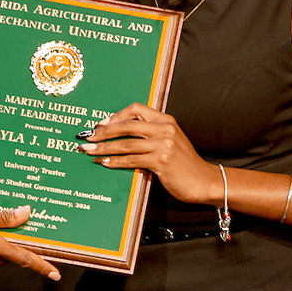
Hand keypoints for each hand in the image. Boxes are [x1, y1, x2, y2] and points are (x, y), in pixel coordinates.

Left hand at [79, 103, 219, 204]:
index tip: (101, 123)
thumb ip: (151, 135)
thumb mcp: (171, 142)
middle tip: (87, 137)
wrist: (204, 181)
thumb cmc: (185, 164)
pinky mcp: (161, 161)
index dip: (116, 115)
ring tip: (89, 150)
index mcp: (166, 120)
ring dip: (104, 147)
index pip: (136, 109)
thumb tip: (122, 136)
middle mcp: (164, 129)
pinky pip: (132, 160)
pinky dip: (115, 161)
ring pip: (126, 144)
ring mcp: (163, 145)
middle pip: (127, 125)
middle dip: (103, 131)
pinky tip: (104, 162)